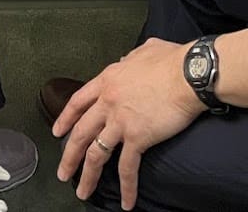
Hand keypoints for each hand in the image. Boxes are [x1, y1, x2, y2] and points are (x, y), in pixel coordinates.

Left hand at [54, 38, 202, 208]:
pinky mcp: (138, 137)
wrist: (189, 73)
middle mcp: (108, 102)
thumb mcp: (144, 50)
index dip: (66, 118)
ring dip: (87, 176)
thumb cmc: (172, 60)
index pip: (78, 102)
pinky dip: (127, 188)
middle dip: (69, 155)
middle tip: (63, 171)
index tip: (58, 132)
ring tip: (82, 191)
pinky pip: (127, 168)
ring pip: (95, 154)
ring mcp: (120, 121)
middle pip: (81, 133)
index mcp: (108, 80)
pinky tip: (126, 202)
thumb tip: (126, 60)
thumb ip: (130, 58)